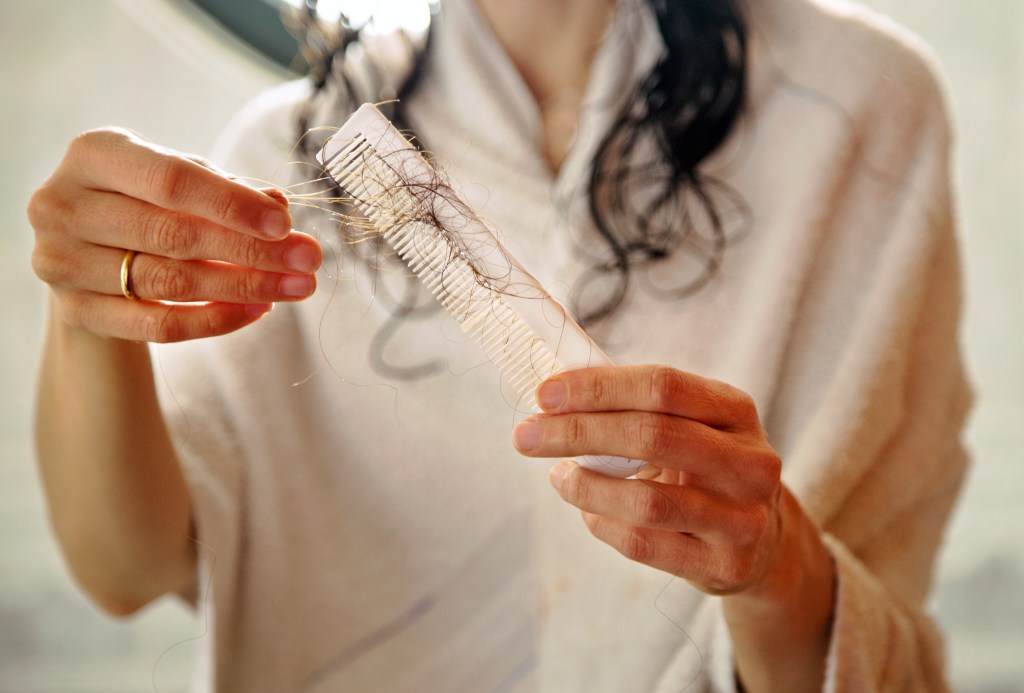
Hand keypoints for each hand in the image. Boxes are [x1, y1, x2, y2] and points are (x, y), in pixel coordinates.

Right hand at [28, 128, 321, 341]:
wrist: (87, 251)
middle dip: (252, 251)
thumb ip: (227, 189)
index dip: (231, 204)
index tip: (286, 223)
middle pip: (174, 235)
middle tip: (308, 260)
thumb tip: (279, 204)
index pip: (170, 181)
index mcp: (93, 155)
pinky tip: (259, 310)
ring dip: (244, 287)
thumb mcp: (182, 182)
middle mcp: (64, 205)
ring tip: (295, 287)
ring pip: (169, 283)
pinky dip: (216, 319)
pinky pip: (158, 325)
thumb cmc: (146, 202)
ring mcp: (62, 263)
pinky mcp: (77, 312)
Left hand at [512, 364, 788, 595]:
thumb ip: (633, 408)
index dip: (598, 387)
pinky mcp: (725, 565)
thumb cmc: (701, 467)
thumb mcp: (688, 426)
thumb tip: (553, 397)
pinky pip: (644, 545)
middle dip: (578, 433)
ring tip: (558, 477)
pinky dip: (603, 524)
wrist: (761, 538)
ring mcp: (743, 518)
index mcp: (736, 410)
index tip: (545, 394)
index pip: (662, 386)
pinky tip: (587, 511)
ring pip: (647, 501)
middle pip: (653, 437)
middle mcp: (750, 462)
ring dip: (586, 486)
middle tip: (526, 435)